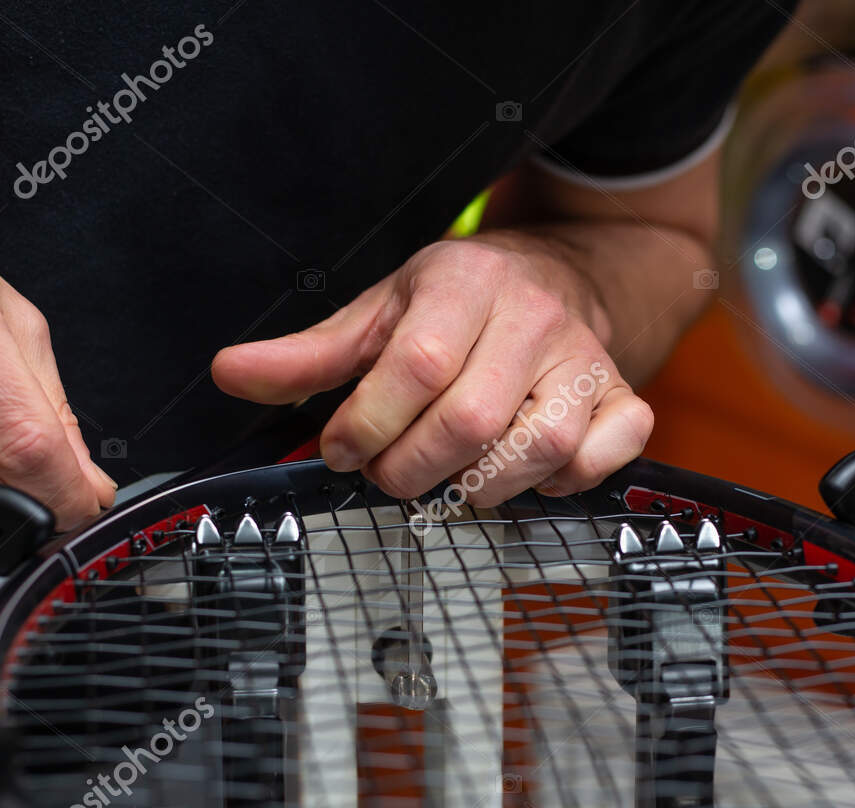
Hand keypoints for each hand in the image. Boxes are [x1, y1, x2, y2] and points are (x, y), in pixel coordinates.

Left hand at [211, 232, 653, 503]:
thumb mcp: (380, 313)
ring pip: (539, 446)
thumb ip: (309, 355)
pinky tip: (524, 475)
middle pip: (471, 419)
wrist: (561, 274)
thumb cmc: (460, 303)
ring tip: (449, 478)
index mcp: (465, 283)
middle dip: (412, 467)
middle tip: (388, 474)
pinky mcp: (622, 395)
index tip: (343, 448)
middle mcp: (532, 317)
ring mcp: (585, 359)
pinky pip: (607, 453)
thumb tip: (232, 374)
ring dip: (480, 486)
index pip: (417, 367)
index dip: (369, 425)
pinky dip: (565, 481)